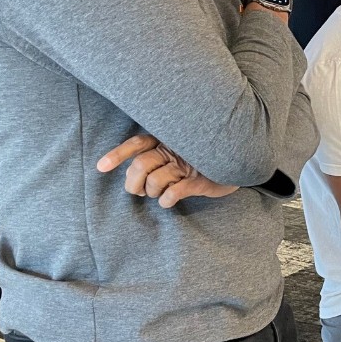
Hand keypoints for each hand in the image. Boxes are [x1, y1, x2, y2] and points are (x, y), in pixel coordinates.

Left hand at [97, 135, 237, 207]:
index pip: (137, 144)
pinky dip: (166, 199)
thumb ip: (155, 159)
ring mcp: (189, 165)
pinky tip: (168, 201)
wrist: (239, 164)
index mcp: (167, 139)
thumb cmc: (202, 161)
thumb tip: (131, 178)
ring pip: (156, 180)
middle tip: (138, 191)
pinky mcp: (201, 181)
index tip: (101, 167)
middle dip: (133, 182)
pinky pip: (174, 191)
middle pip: (141, 165)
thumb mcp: (178, 154)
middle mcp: (176, 149)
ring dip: (153, 192)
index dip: (118, 154)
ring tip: (160, 194)